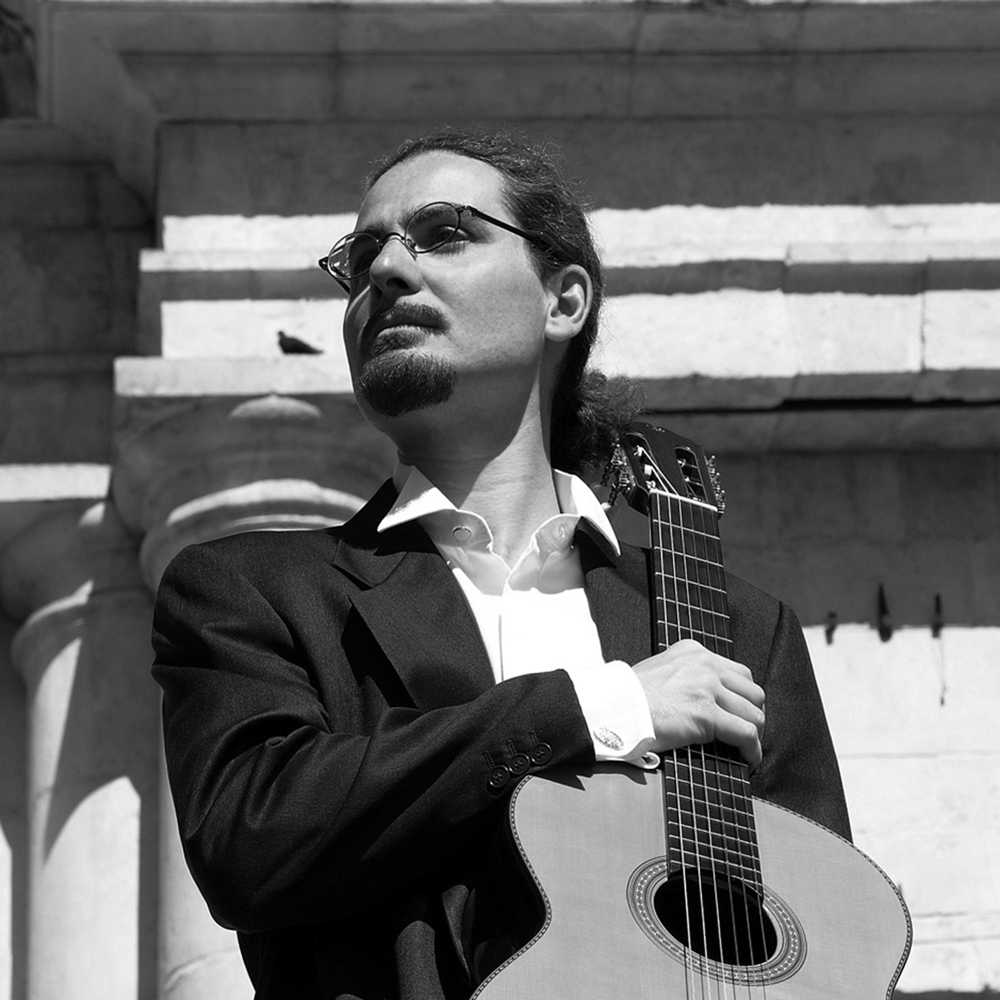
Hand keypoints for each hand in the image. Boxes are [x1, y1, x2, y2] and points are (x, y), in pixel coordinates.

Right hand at [633, 639, 764, 767]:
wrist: (615, 708)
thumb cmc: (629, 697)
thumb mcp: (661, 670)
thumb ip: (684, 676)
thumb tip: (701, 698)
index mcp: (694, 652)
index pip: (737, 673)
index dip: (743, 697)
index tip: (740, 713)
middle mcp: (705, 665)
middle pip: (752, 691)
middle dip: (752, 713)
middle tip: (746, 732)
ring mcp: (707, 688)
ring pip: (753, 712)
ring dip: (754, 733)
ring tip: (746, 748)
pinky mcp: (707, 714)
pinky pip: (746, 734)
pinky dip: (752, 750)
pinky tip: (748, 759)